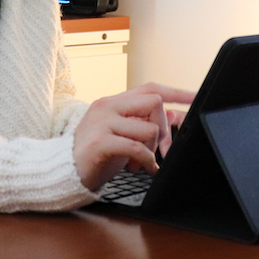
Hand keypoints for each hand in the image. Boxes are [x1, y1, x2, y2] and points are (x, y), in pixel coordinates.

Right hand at [72, 83, 193, 191]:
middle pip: (154, 102)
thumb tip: (175, 115)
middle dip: (165, 128)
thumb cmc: (95, 154)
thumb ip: (143, 123)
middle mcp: (107, 106)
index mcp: (113, 101)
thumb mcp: (122, 135)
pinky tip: (144, 169)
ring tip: (143, 162)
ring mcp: (102, 123)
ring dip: (153, 150)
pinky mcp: (100, 142)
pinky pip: (136, 147)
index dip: (176, 92)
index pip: (150, 88)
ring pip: (148, 128)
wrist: (63, 171)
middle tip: (163, 149)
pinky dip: (147, 161)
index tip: (195, 97)